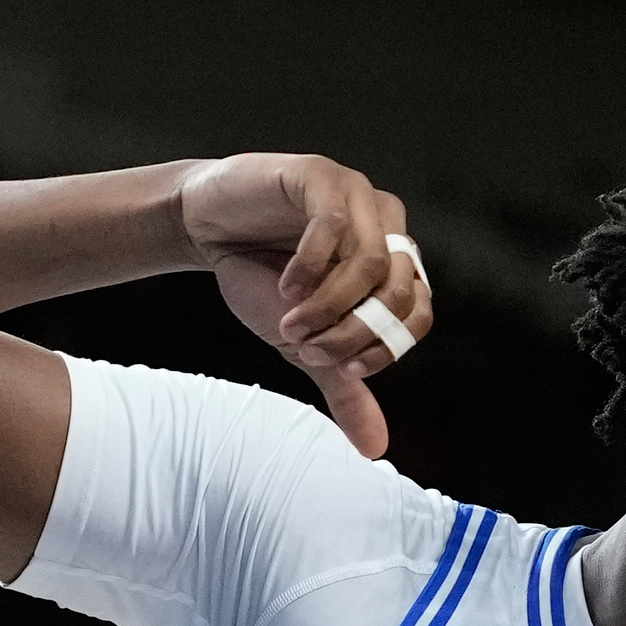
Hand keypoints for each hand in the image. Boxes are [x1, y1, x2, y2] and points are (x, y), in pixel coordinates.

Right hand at [174, 153, 432, 457]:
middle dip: (351, 333)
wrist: (207, 231)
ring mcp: (358, 195)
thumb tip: (376, 449)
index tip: (335, 364)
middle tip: (306, 345)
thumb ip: (344, 387)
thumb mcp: (308, 343)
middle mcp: (389, 226)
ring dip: (328, 305)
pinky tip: (285, 286)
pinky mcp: (320, 176)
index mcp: (398, 264)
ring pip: (371, 263)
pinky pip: (334, 226)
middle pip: (398, 294)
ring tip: (290, 320)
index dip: (382, 348)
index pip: (419, 316)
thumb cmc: (263, 279)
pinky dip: (309, 267)